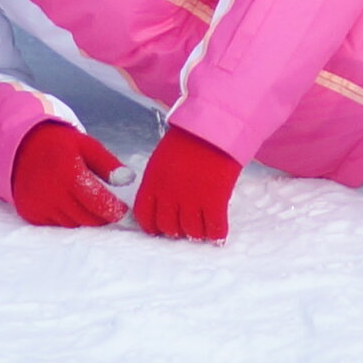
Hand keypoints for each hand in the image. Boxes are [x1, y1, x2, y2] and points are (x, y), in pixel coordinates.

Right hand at [9, 122, 129, 229]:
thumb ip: (108, 163)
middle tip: (108, 209)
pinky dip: (66, 218)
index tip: (124, 212)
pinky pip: (56, 224)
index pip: (99, 203)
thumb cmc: (58, 144)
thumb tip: (128, 179)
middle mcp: (53, 192)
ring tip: (87, 203)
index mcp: (70, 174)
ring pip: (73, 224)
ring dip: (84, 218)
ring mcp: (40, 205)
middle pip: (88, 219)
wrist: (19, 145)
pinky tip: (67, 204)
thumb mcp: (86, 145)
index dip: (115, 211)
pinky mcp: (30, 213)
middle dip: (102, 217)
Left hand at [130, 126, 241, 243]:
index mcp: (152, 182)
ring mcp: (192, 200)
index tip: (158, 230)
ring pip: (191, 232)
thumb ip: (160, 182)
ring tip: (202, 230)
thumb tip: (164, 202)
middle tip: (184, 227)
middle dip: (175, 231)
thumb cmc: (189, 138)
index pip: (144, 215)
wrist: (213, 127)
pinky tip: (217, 233)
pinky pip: (214, 229)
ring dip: (196, 234)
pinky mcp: (214, 202)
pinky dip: (216, 235)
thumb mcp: (163, 159)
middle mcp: (169, 195)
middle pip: (168, 227)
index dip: (151, 226)